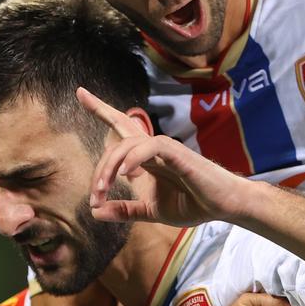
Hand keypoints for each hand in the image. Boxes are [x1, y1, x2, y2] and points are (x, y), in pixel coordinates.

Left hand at [77, 87, 252, 225]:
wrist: (223, 206)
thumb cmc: (193, 203)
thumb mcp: (151, 211)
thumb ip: (125, 210)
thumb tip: (94, 212)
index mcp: (147, 157)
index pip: (122, 127)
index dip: (101, 110)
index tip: (80, 93)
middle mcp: (154, 147)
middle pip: (122, 124)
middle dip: (99, 114)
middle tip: (93, 188)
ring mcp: (165, 148)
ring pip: (128, 143)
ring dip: (109, 168)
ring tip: (103, 192)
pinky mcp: (177, 153)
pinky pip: (150, 147)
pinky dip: (133, 159)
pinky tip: (125, 175)